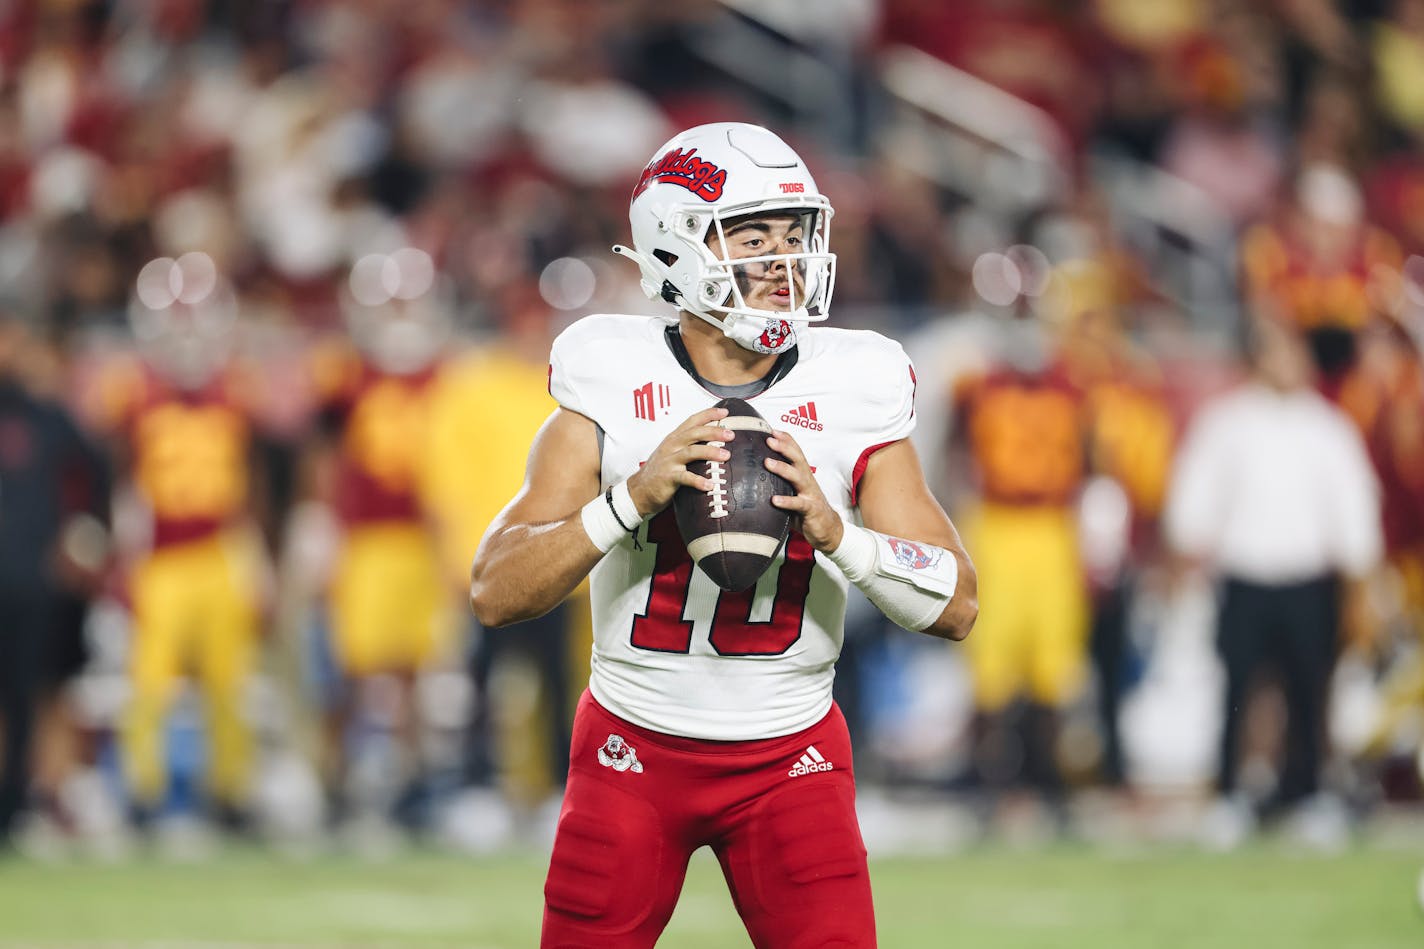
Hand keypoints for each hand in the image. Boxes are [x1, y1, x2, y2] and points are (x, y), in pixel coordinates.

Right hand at [626, 406, 733, 515]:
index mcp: (674, 438)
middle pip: (694, 433)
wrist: (639, 491)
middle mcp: (672, 446)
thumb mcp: (672, 453)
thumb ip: (689, 446)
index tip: (725, 412)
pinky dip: (699, 481)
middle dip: (714, 432)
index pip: (692, 421)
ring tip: (726, 456)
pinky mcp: (668, 477)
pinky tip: (710, 485)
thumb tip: (715, 443)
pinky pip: (685, 478)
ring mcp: (669, 461)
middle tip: (731, 434)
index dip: (708, 414)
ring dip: (710, 453)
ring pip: (691, 452)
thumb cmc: (660, 472)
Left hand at [765, 429, 843, 552]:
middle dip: (784, 447)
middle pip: (797, 459)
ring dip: (782, 468)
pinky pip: (798, 504)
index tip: (771, 430)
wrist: (827, 529)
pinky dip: (786, 501)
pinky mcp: (810, 509)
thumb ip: (779, 483)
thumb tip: (753, 476)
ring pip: (797, 477)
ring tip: (767, 463)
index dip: (786, 440)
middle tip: (769, 440)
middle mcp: (807, 480)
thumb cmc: (805, 509)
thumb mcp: (793, 492)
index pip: (796, 452)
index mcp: (803, 474)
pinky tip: (774, 500)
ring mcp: (810, 494)